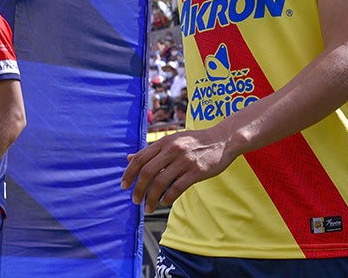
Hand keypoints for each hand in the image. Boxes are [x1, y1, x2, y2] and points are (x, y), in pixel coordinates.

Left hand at [121, 128, 235, 213]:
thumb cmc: (195, 141)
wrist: (223, 139)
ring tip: (148, 207)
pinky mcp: (197, 171)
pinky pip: (177, 188)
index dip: (129, 173)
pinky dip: (167, 197)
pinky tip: (164, 202)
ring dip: (151, 198)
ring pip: (160, 182)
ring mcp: (185, 161)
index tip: (124, 185)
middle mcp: (173, 150)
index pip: (140, 158)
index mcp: (165, 142)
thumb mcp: (172, 140)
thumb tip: (129, 158)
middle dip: (138, 189)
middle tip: (135, 200)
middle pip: (147, 172)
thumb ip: (152, 150)